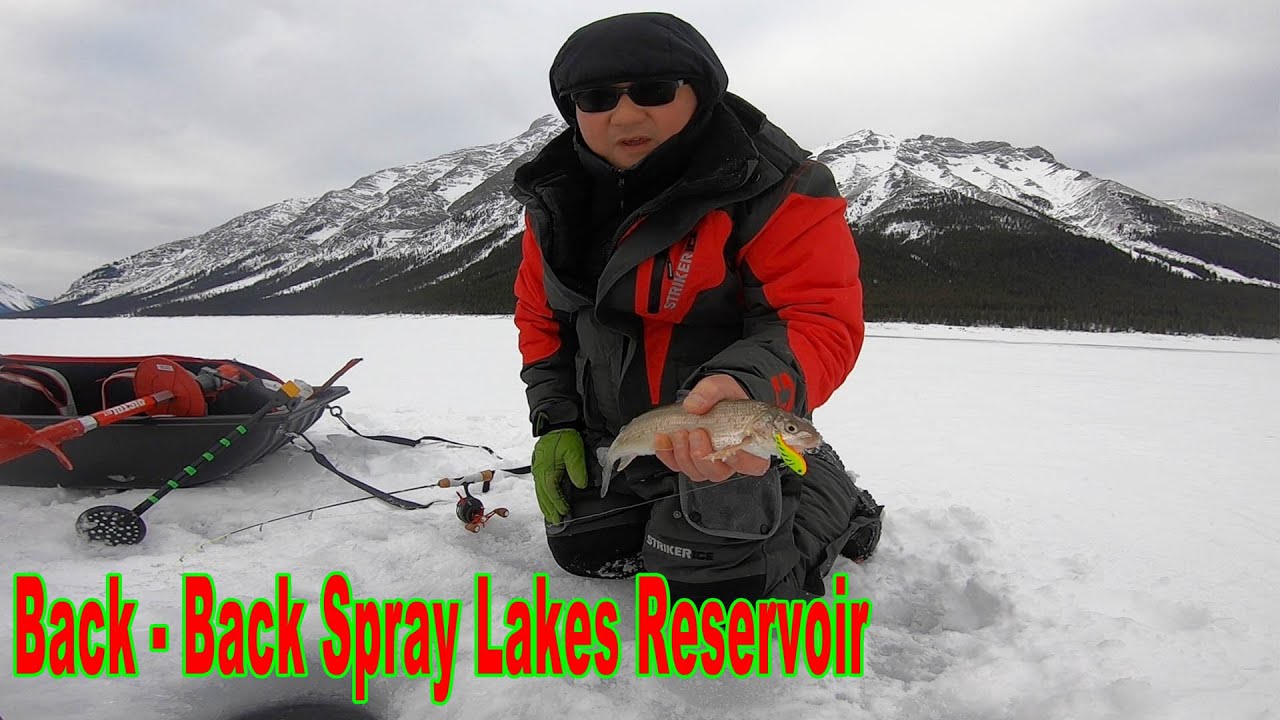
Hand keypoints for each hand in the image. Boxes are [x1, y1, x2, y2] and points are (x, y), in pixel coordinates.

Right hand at [530, 429, 588, 523]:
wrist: (556, 424)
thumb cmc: (564, 437)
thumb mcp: (574, 451)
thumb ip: (577, 469)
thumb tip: (579, 485)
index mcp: (546, 470)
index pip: (552, 492)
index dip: (558, 504)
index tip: (565, 513)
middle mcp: (539, 472)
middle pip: (543, 495)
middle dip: (550, 509)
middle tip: (556, 522)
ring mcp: (538, 469)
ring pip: (540, 492)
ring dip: (545, 505)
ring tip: (550, 516)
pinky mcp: (540, 467)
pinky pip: (540, 486)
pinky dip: (543, 496)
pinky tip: (546, 500)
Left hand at [653, 374, 772, 481]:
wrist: (709, 400)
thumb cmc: (725, 397)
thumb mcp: (722, 386)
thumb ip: (711, 391)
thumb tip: (693, 405)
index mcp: (750, 445)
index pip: (754, 465)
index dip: (741, 460)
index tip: (729, 448)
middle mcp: (730, 460)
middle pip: (719, 473)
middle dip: (703, 456)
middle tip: (696, 433)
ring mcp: (709, 463)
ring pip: (697, 473)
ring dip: (684, 456)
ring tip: (679, 433)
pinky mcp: (689, 462)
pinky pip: (677, 466)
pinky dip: (667, 454)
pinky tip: (662, 439)